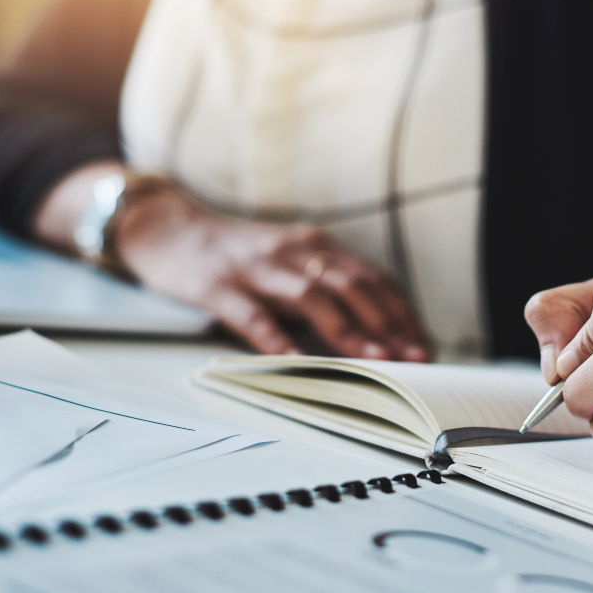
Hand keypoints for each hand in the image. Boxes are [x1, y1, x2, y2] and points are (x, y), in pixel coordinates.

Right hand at [113, 186, 430, 360]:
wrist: (168, 229)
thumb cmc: (237, 256)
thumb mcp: (288, 262)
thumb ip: (324, 288)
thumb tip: (373, 332)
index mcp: (314, 245)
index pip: (372, 278)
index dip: (402, 312)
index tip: (425, 344)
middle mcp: (292, 251)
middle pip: (353, 285)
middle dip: (389, 324)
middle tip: (416, 358)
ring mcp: (255, 267)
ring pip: (312, 297)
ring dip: (349, 330)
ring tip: (377, 360)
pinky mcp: (217, 285)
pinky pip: (252, 315)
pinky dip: (277, 340)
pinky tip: (296, 363)